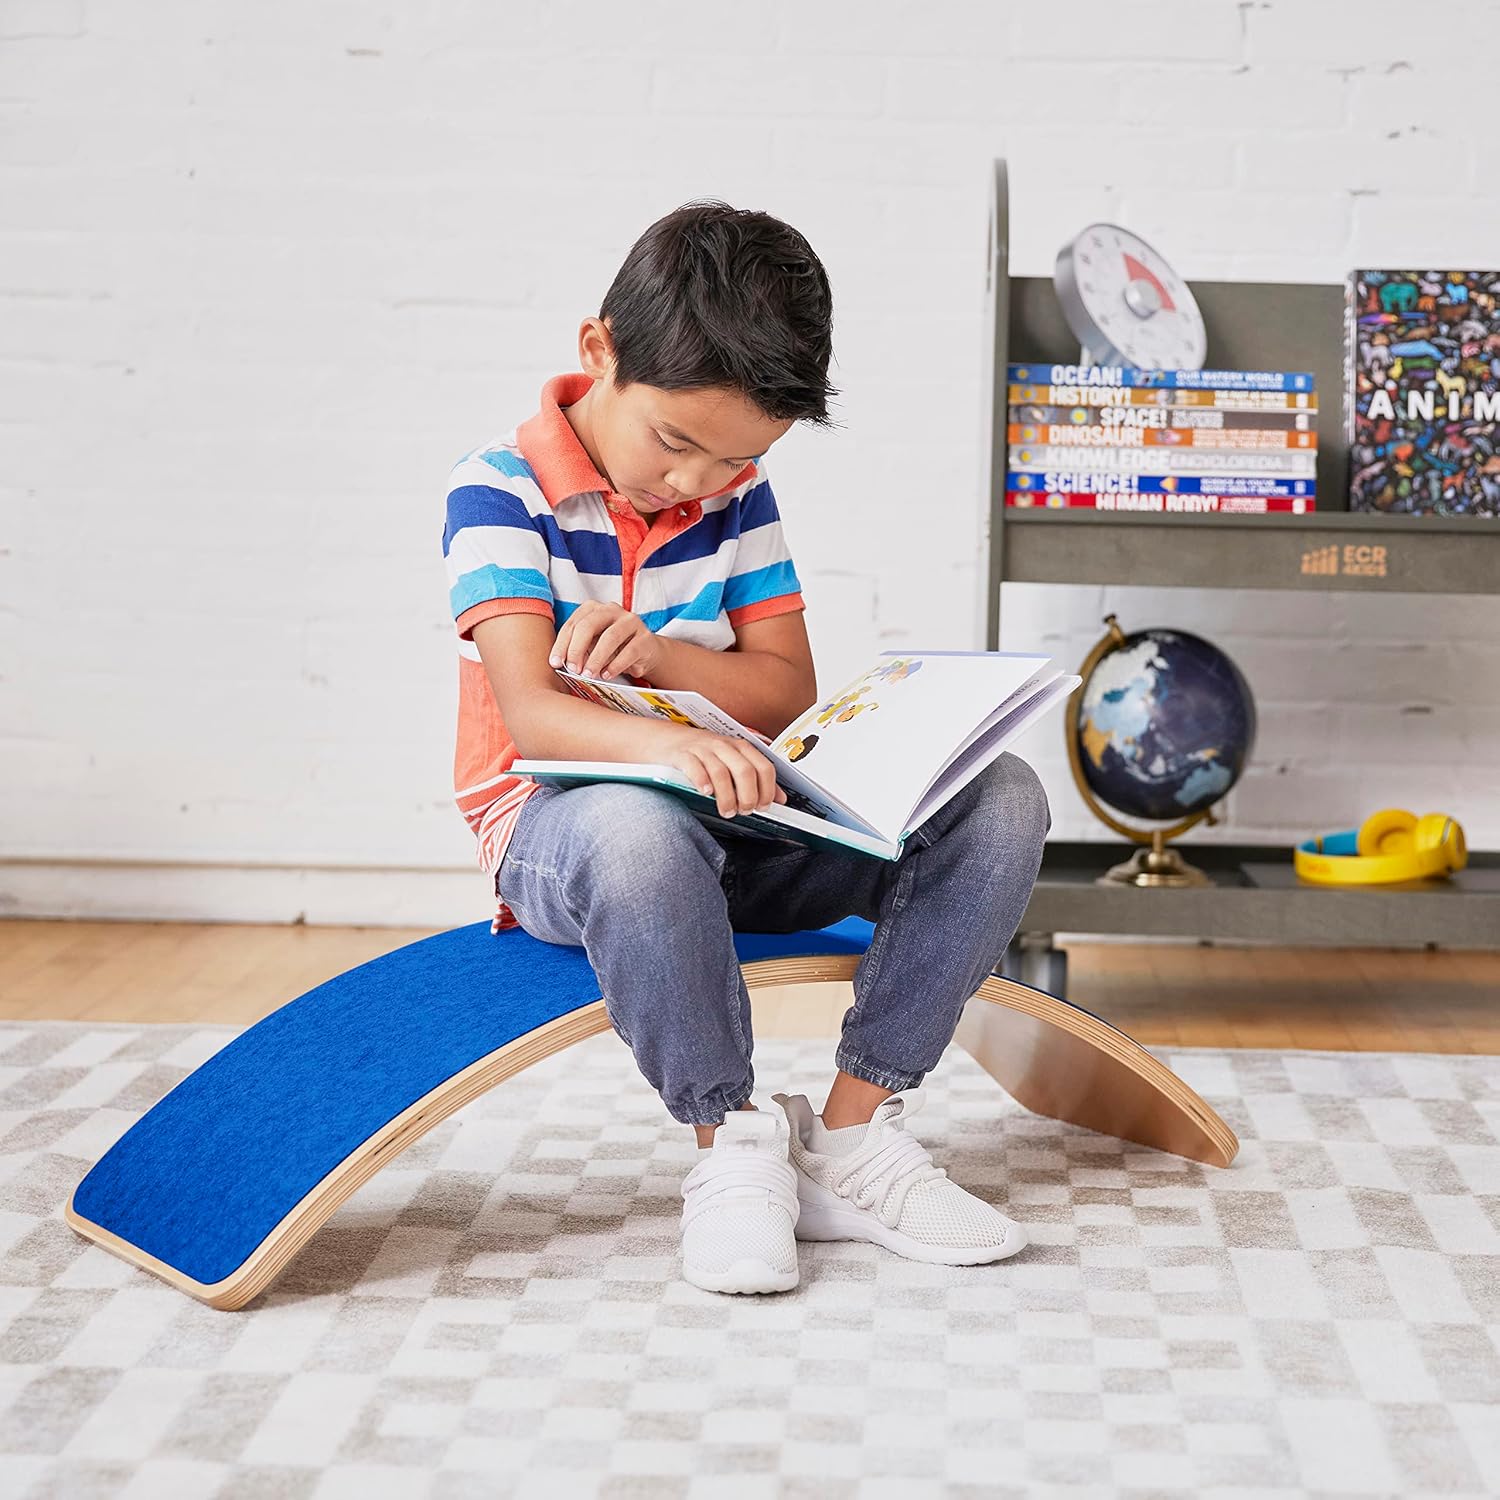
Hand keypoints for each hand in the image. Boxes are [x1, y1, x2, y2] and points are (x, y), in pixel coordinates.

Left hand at [550, 601, 662, 680]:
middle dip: (577, 649)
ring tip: (588, 675)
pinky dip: (615, 665)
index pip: (573, 624)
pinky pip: (629, 651)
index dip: (562, 644)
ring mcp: (631, 622)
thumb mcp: (592, 644)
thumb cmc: (612, 648)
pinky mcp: (645, 638)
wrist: (645, 652)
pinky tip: (606, 675)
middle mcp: (612, 610)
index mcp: (594, 609)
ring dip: (596, 658)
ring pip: (610, 637)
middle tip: (573, 669)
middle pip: (589, 625)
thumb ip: (578, 649)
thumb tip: (560, 663)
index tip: (555, 663)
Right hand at [659, 728, 788, 818]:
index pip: (764, 767)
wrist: (666, 740)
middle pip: (744, 771)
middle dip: (748, 796)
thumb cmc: (702, 753)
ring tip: (727, 811)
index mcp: (740, 748)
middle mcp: (723, 746)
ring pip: (721, 772)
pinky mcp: (682, 755)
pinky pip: (694, 767)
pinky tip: (705, 794)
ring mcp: (702, 749)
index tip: (763, 806)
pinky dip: (702, 782)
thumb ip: (756, 778)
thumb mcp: (732, 761)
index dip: (767, 790)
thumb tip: (780, 798)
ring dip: (726, 797)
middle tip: (744, 811)